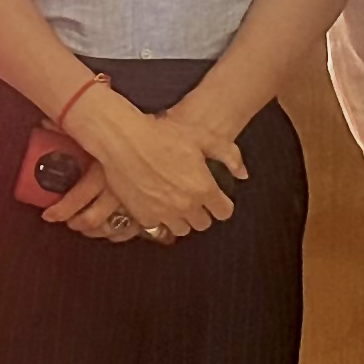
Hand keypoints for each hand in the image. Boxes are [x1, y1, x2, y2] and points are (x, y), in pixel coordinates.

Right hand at [55, 92, 239, 238]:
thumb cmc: (161, 134)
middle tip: (193, 197)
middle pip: (203, 223)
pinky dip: (160, 218)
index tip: (215, 197)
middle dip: (202, 211)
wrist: (122, 139)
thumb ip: (227, 155)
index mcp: (203, 188)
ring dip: (182, 218)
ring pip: (182, 229)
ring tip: (175, 202)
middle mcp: (186, 205)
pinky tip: (156, 202)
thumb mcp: (200, 137)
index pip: (223, 212)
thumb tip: (242, 174)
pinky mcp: (143, 215)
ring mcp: (163, 212)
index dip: (221, 204)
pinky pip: (158, 225)